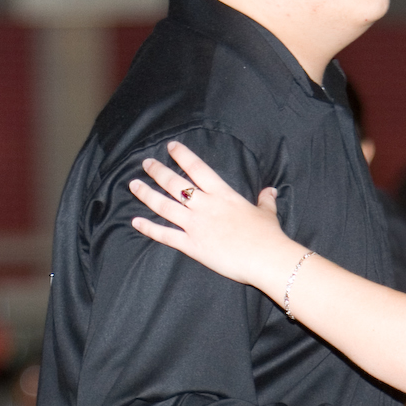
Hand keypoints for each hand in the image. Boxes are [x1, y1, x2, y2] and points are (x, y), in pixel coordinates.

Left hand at [130, 142, 290, 290]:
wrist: (266, 258)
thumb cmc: (268, 235)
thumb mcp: (267, 213)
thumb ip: (265, 200)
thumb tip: (271, 191)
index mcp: (222, 194)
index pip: (197, 168)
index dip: (182, 155)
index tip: (170, 147)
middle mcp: (205, 206)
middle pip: (175, 183)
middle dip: (158, 171)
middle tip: (146, 163)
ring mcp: (196, 225)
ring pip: (164, 205)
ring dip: (147, 194)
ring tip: (134, 185)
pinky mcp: (192, 246)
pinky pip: (165, 235)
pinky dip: (149, 228)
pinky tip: (135, 221)